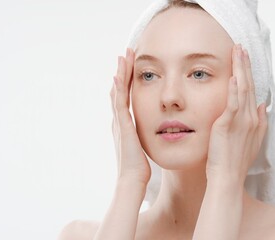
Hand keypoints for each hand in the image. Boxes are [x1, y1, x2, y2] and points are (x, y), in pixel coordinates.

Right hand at [110, 48, 150, 184]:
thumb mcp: (143, 146)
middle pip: (119, 90)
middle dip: (122, 72)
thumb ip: (145, 137)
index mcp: (124, 124)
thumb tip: (156, 132)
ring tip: (123, 56)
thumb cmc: (139, 167)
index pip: (125, 97)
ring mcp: (119, 122)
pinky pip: (119, 102)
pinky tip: (119, 75)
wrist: (132, 179)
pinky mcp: (123, 125)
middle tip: (125, 55)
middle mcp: (119, 120)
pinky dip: (119, 88)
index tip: (132, 66)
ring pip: (118, 91)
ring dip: (120, 73)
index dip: (127, 81)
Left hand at [206, 44, 267, 186]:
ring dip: (240, 70)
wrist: (228, 178)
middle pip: (249, 86)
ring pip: (242, 90)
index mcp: (254, 120)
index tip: (245, 60)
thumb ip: (259, 122)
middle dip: (245, 65)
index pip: (252, 92)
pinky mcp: (228, 125)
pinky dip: (234, 89)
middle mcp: (250, 118)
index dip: (249, 74)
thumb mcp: (253, 141)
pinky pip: (233, 103)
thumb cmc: (236, 161)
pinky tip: (234, 76)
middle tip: (242, 48)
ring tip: (238, 52)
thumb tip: (263, 105)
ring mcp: (241, 121)